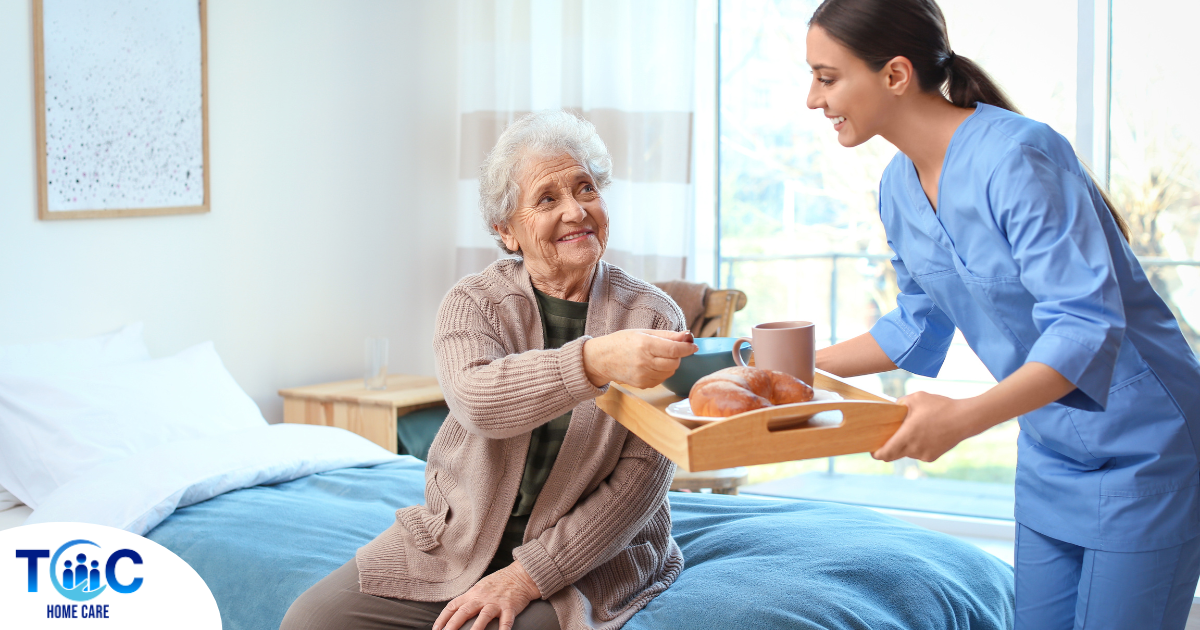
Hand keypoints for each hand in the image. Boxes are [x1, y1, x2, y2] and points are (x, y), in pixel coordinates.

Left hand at [433, 561, 540, 629]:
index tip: (436, 629)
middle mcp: (482, 598)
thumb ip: (469, 599)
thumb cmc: (499, 583)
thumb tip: (455, 612)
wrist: (520, 576)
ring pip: (484, 616)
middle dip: (452, 625)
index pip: (453, 606)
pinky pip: (506, 620)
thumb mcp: (480, 587)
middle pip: (464, 611)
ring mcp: (496, 603)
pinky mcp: (510, 607)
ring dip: (476, 628)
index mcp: (473, 593)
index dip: (442, 618)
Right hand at [582, 329, 696, 387]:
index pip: (673, 349)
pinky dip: (662, 372)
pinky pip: (662, 379)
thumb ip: (667, 335)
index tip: (693, 346)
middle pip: (674, 362)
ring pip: (670, 372)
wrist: (602, 359)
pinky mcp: (643, 385)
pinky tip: (652, 366)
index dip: (687, 348)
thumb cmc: (622, 342)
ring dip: (670, 364)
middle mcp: (644, 362)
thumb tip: (688, 335)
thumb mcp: (644, 332)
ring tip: (658, 357)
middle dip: (678, 356)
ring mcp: (643, 376)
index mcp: (645, 345)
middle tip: (671, 349)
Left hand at [871, 391, 977, 462]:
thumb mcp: (915, 398)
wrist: (965, 418)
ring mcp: (923, 455)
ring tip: (912, 429)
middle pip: (892, 455)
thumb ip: (899, 404)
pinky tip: (924, 433)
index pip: (884, 453)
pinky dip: (916, 446)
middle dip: (887, 448)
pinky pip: (917, 453)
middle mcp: (914, 449)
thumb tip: (890, 409)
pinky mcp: (932, 457)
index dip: (875, 453)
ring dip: (904, 445)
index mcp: (907, 436)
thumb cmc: (939, 406)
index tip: (871, 448)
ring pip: (906, 453)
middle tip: (884, 438)